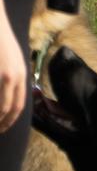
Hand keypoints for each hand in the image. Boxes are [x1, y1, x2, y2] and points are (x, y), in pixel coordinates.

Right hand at [0, 14, 27, 133]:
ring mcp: (2, 74)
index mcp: (21, 74)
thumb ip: (14, 78)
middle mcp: (13, 76)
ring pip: (0, 104)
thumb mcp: (14, 60)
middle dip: (1, 122)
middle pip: (8, 108)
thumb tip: (11, 97)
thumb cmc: (1, 42)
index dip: (11, 119)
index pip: (19, 105)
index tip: (3, 127)